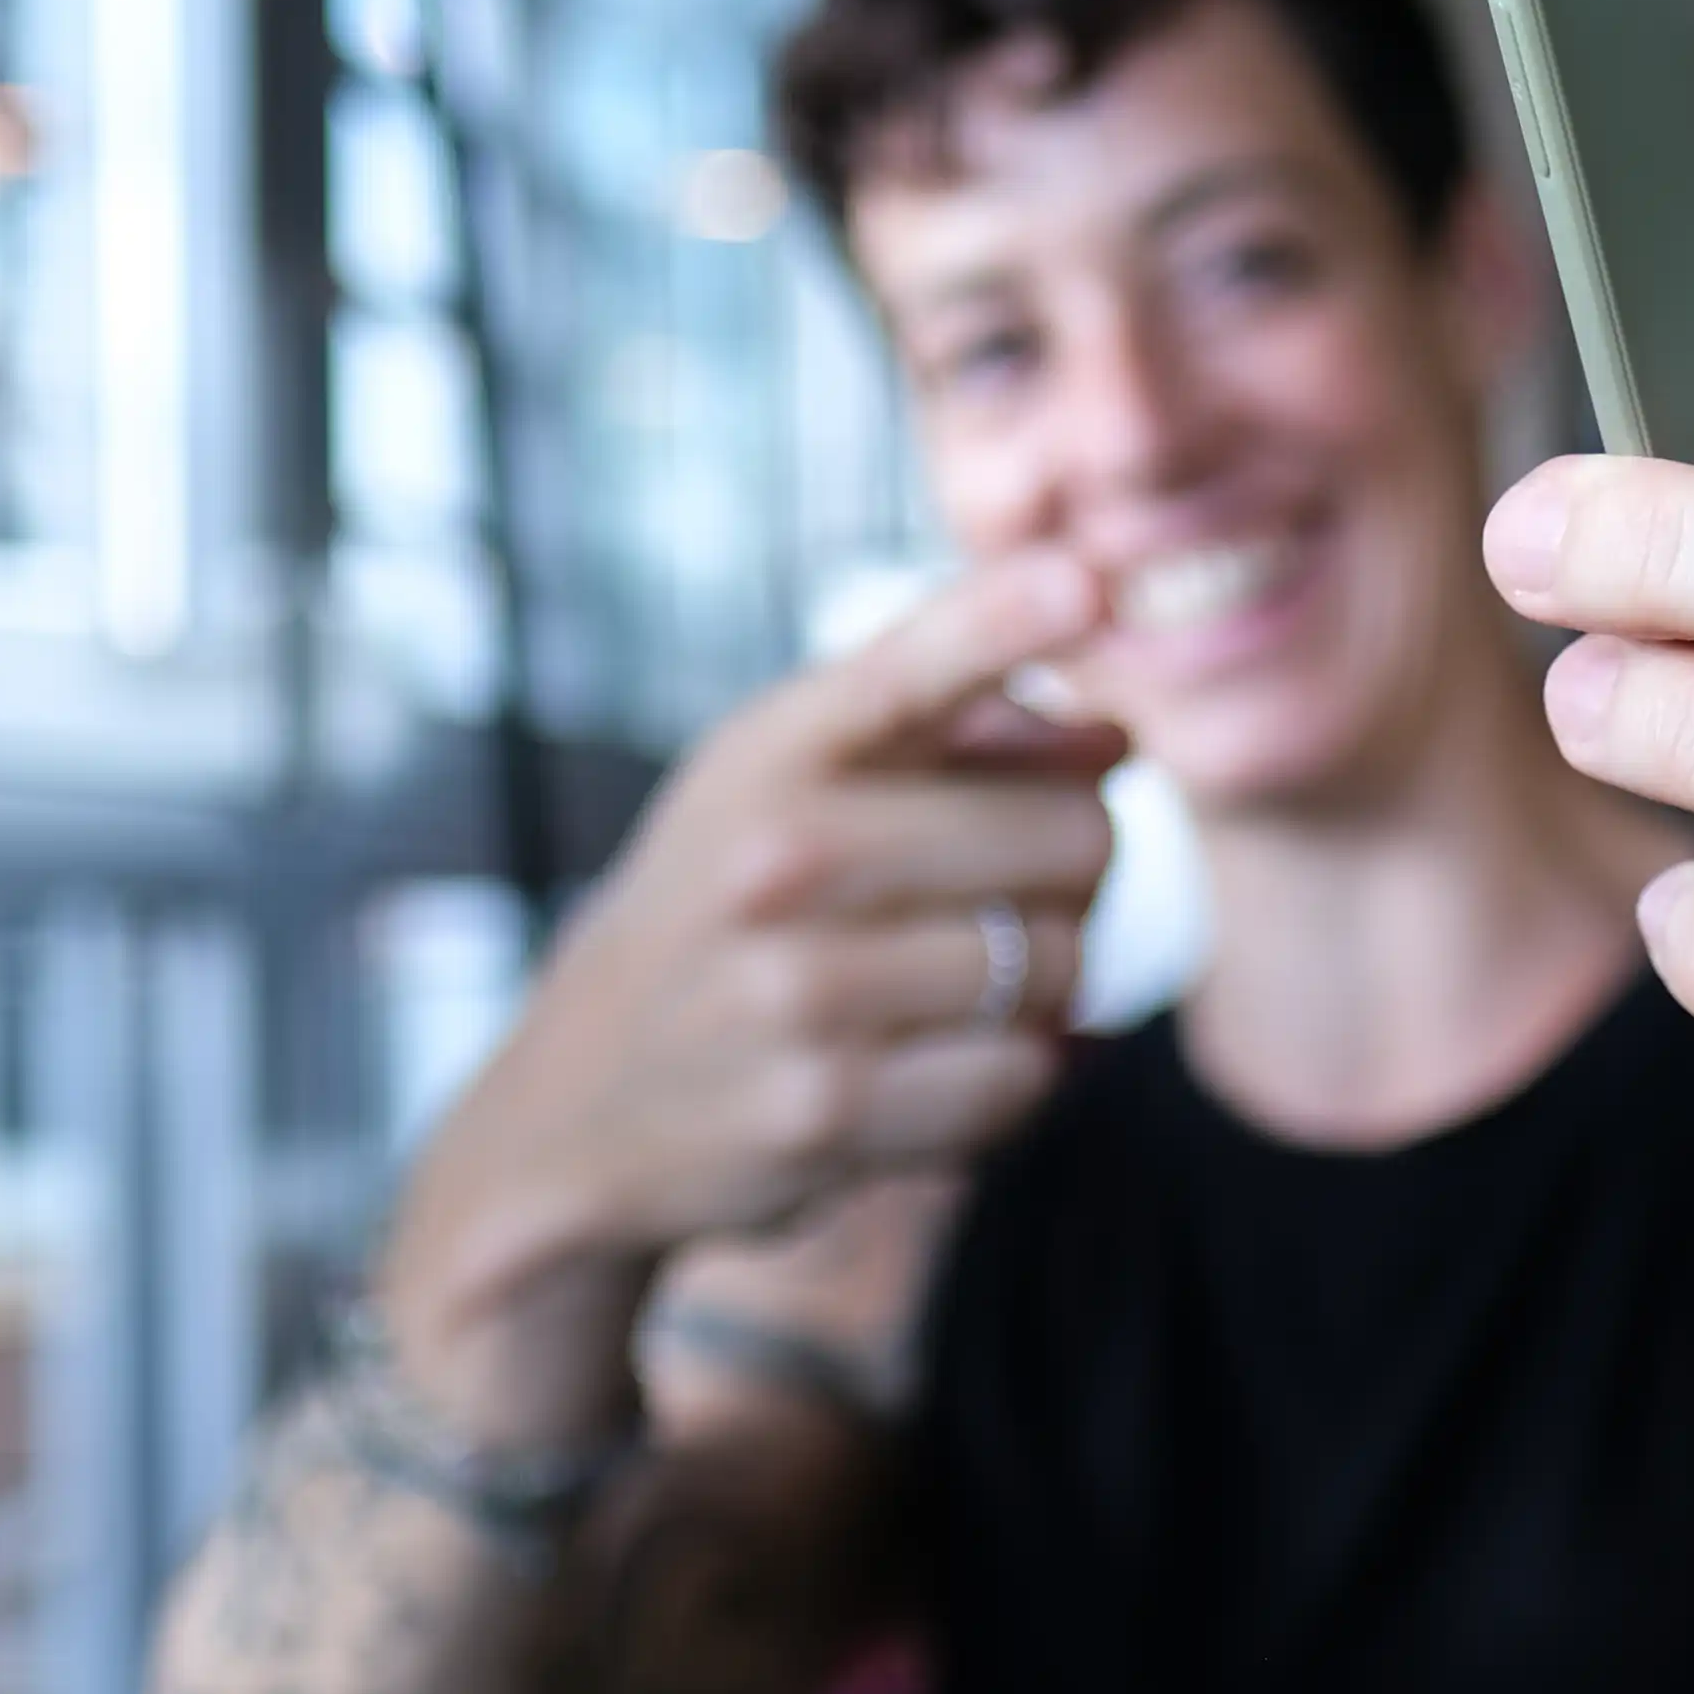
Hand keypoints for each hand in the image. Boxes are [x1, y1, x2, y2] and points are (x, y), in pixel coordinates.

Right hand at [381, 552, 1120, 1437]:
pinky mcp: (823, 1110)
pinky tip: (945, 1069)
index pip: (912, 666)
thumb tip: (1118, 739)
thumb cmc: (724, 915)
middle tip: (1015, 900)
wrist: (575, 1105)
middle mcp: (777, 855)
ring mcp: (795, 988)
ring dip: (1052, 990)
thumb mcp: (790, 786)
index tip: (1088, 582)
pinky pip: (1023, 1079)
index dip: (1007, 618)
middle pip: (1073, 837)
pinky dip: (1020, 1081)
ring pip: (1063, 968)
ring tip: (965, 992)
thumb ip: (950, 732)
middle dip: (1078, 876)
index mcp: (774, 749)